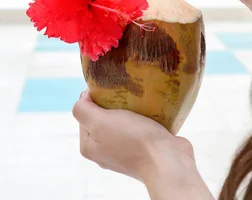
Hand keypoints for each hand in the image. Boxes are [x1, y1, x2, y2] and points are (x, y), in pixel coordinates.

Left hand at [72, 92, 196, 183]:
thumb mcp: (99, 122)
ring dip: (130, 109)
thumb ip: (83, 110)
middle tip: (125, 95)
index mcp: (89, 147)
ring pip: (122, 121)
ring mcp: (126, 151)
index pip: (84, 114)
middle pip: (102, 117)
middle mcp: (105, 151)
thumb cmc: (133, 140)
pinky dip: (144, 117)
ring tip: (139, 101)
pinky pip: (140, 126)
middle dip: (112, 103)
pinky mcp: (145, 148)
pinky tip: (151, 111)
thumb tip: (83, 98)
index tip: (109, 91)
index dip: (94, 99)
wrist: (168, 161)